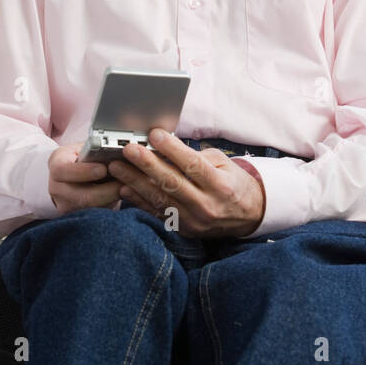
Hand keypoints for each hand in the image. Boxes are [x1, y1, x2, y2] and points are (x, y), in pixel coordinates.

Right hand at [47, 141, 121, 212]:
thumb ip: (96, 150)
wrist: (74, 176)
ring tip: (127, 189)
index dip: (84, 171)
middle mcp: (57, 188)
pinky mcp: (76, 217)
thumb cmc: (83, 158)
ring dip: (112, 200)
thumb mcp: (85, 149)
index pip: (63, 170)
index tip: (104, 169)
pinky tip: (122, 197)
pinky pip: (96, 215)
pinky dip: (111, 206)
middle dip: (106, 191)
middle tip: (125, 182)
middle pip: (81, 196)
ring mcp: (65, 205)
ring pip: (91, 208)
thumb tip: (114, 153)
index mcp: (57, 164)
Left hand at [108, 128, 265, 238]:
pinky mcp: (184, 230)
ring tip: (117, 167)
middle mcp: (207, 205)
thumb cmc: (233, 183)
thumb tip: (166, 147)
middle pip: (172, 183)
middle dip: (147, 164)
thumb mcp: (225, 164)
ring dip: (135, 182)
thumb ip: (197, 156)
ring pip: (160, 200)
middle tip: (128, 150)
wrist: (248, 216)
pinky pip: (157, 214)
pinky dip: (139, 201)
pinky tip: (124, 188)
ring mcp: (194, 221)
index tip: (154, 135)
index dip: (172, 150)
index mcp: (221, 185)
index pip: (193, 165)